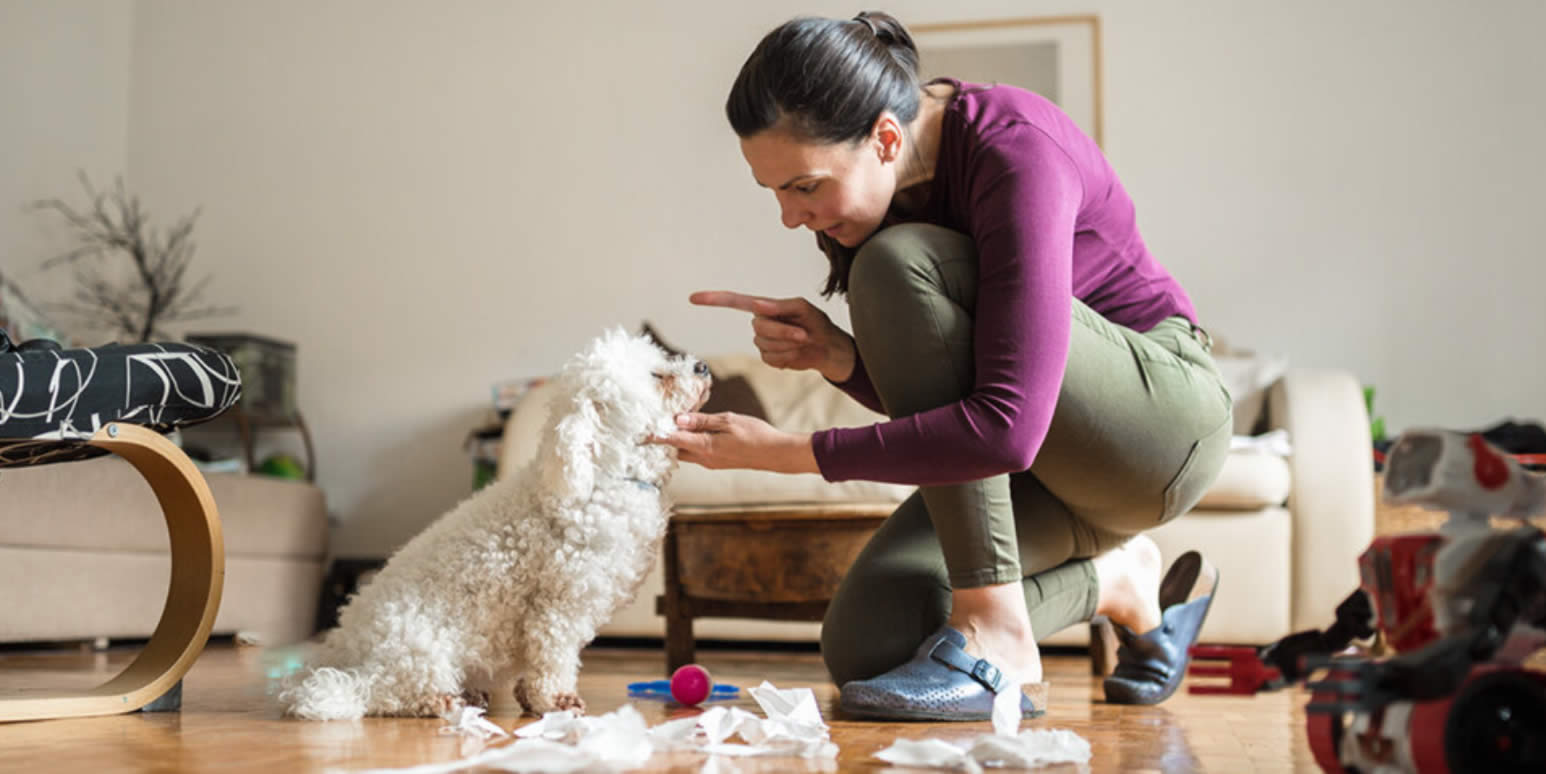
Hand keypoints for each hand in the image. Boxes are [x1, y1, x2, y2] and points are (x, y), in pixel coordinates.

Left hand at [655, 411, 818, 474]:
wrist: (775, 454)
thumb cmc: (755, 435)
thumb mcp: (728, 421)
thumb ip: (702, 420)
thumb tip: (678, 419)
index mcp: (705, 446)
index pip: (672, 440)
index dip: (654, 436)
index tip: (639, 433)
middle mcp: (704, 458)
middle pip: (675, 448)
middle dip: (663, 439)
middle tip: (652, 426)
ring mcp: (711, 462)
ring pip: (686, 451)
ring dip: (677, 441)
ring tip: (670, 425)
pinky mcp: (718, 462)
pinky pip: (697, 452)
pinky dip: (690, 442)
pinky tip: (693, 430)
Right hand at [689, 290, 856, 381]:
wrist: (827, 349)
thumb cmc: (818, 324)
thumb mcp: (803, 310)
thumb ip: (780, 306)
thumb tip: (757, 304)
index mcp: (765, 308)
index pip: (735, 302)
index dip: (714, 300)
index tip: (694, 298)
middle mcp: (760, 323)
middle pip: (759, 328)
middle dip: (783, 332)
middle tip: (803, 333)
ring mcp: (763, 342)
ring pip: (765, 345)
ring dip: (788, 345)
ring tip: (802, 341)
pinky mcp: (769, 358)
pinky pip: (771, 359)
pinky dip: (787, 357)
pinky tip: (796, 353)